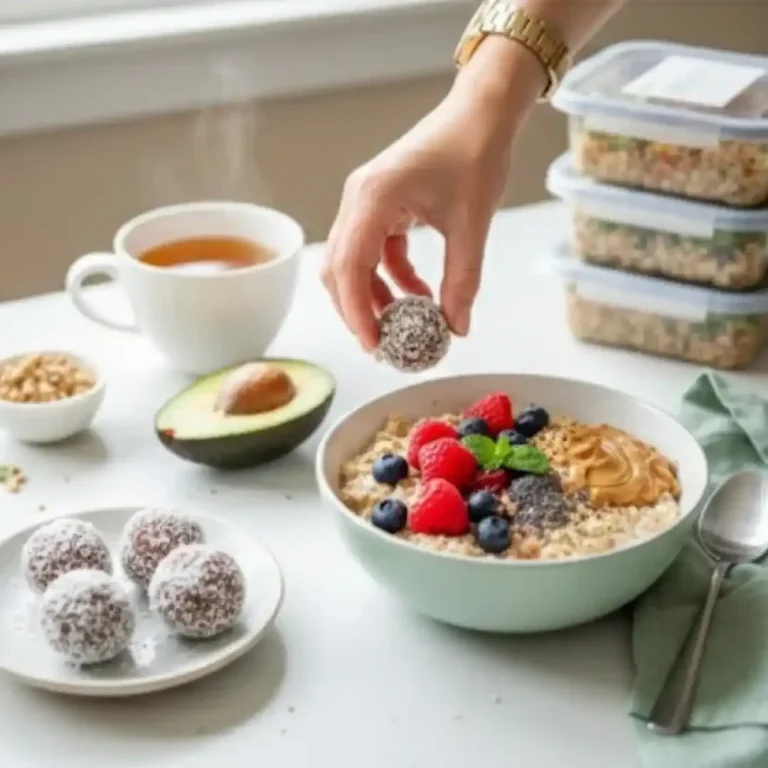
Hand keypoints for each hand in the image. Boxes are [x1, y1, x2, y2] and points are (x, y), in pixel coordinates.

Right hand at [322, 39, 544, 351]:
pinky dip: (391, 277)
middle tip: (384, 345)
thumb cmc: (475, 154)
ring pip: (353, 262)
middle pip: (339, 268)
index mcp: (373, 199)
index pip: (349, 267)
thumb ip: (463, 280)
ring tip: (405, 325)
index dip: (356, 311)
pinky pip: (373, 252)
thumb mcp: (472, 224)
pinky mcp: (378, 205)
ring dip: (374, 296)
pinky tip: (419, 294)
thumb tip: (457, 328)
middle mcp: (358, 200)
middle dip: (358, 310)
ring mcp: (364, 201)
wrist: (480, 112)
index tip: (375, 345)